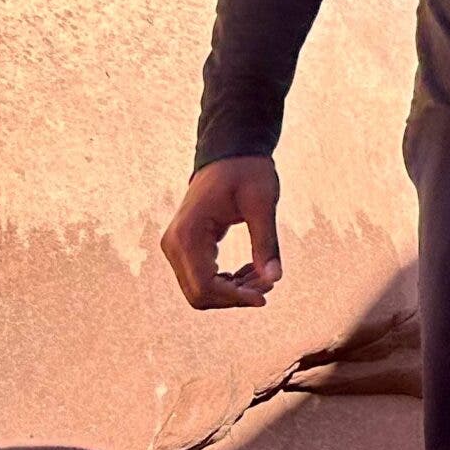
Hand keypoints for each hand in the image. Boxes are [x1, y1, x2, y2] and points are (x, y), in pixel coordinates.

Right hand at [161, 155, 282, 308]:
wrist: (230, 151)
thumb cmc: (247, 171)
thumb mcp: (262, 204)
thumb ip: (266, 242)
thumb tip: (274, 279)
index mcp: (188, 234)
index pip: (205, 285)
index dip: (234, 298)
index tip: (264, 296)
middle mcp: (174, 244)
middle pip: (199, 294)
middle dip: (235, 297)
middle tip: (268, 284)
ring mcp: (176, 247)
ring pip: (200, 290)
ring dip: (232, 291)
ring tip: (264, 276)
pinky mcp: (184, 247)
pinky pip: (201, 277)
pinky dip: (227, 282)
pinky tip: (252, 270)